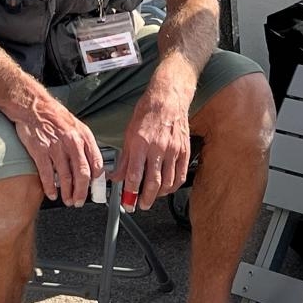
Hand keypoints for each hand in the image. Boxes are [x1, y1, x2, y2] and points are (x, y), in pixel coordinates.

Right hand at [11, 96, 103, 206]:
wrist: (33, 106)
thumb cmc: (54, 116)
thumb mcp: (76, 127)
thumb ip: (84, 146)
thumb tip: (92, 166)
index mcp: (84, 136)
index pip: (96, 163)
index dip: (97, 181)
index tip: (95, 191)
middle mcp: (72, 142)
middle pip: (82, 174)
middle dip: (82, 192)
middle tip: (79, 201)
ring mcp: (56, 147)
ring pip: (65, 177)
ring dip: (67, 193)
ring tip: (67, 200)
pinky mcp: (40, 150)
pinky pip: (47, 174)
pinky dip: (50, 187)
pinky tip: (51, 193)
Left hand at [115, 84, 190, 210]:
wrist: (168, 98)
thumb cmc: (147, 112)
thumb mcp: (129, 134)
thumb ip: (124, 158)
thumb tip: (117, 176)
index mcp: (141, 143)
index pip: (135, 175)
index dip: (130, 193)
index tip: (127, 202)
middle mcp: (158, 148)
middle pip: (153, 183)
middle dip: (146, 199)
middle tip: (140, 204)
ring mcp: (173, 150)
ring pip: (168, 182)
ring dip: (159, 195)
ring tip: (152, 197)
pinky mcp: (184, 151)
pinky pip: (181, 175)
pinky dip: (174, 186)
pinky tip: (167, 188)